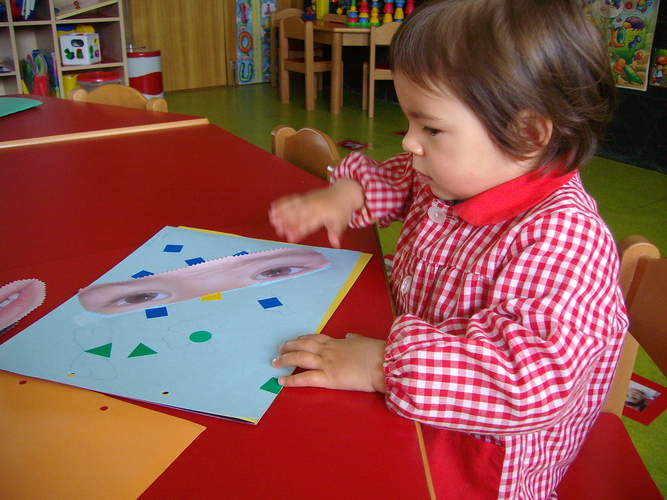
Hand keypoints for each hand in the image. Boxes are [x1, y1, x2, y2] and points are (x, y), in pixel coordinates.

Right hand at [269, 179, 364, 247]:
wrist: (344, 192)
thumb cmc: (341, 211)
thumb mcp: (341, 223)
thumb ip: (336, 233)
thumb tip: (336, 244)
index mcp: (323, 214)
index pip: (309, 224)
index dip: (299, 231)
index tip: (290, 238)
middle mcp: (314, 206)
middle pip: (299, 215)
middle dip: (287, 222)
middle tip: (277, 229)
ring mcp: (309, 200)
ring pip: (294, 206)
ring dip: (282, 211)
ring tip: (272, 218)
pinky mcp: (305, 195)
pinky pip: (293, 198)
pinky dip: (283, 201)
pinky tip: (274, 206)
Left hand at [271, 334, 386, 392]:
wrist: (383, 362)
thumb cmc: (377, 352)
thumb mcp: (364, 341)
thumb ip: (355, 339)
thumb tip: (350, 336)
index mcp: (338, 343)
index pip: (316, 338)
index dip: (303, 339)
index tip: (296, 340)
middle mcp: (329, 350)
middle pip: (303, 345)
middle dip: (289, 346)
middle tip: (279, 349)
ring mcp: (326, 363)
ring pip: (300, 358)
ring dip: (285, 359)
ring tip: (275, 362)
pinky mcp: (328, 378)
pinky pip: (305, 378)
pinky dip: (291, 380)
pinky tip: (281, 381)